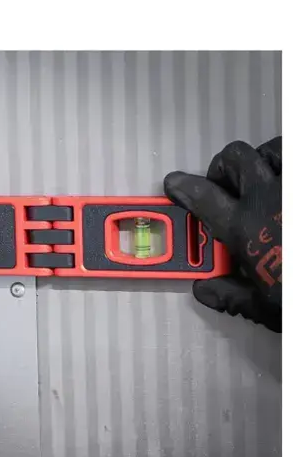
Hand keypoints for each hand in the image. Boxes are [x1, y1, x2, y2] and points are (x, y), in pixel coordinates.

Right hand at [164, 137, 280, 331]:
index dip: (183, 187)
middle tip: (226, 187)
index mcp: (247, 227)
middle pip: (235, 158)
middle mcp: (271, 196)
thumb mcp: (267, 308)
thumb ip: (232, 295)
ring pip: (274, 149)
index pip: (202, 196)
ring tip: (267, 178)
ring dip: (264, 159)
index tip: (176, 184)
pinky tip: (288, 184)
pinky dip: (287, 167)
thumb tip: (205, 290)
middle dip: (224, 168)